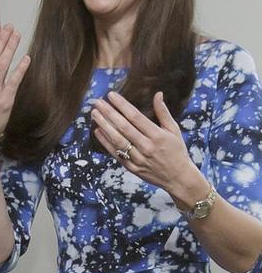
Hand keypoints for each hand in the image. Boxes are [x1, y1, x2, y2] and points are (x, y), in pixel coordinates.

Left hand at [91, 91, 205, 199]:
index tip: (111, 95)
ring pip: (117, 140)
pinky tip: (97, 131)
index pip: (136, 116)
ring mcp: (138, 158)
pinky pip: (116, 153)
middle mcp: (147, 147)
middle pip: (123, 127)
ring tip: (94, 114)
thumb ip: (163, 112)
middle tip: (97, 102)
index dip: (122, 105)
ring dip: (104, 126)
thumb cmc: (177, 151)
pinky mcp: (132, 168)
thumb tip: (158, 93)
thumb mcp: (174, 130)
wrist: (179, 178)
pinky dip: (105, 142)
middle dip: (109, 113)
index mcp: (158, 136)